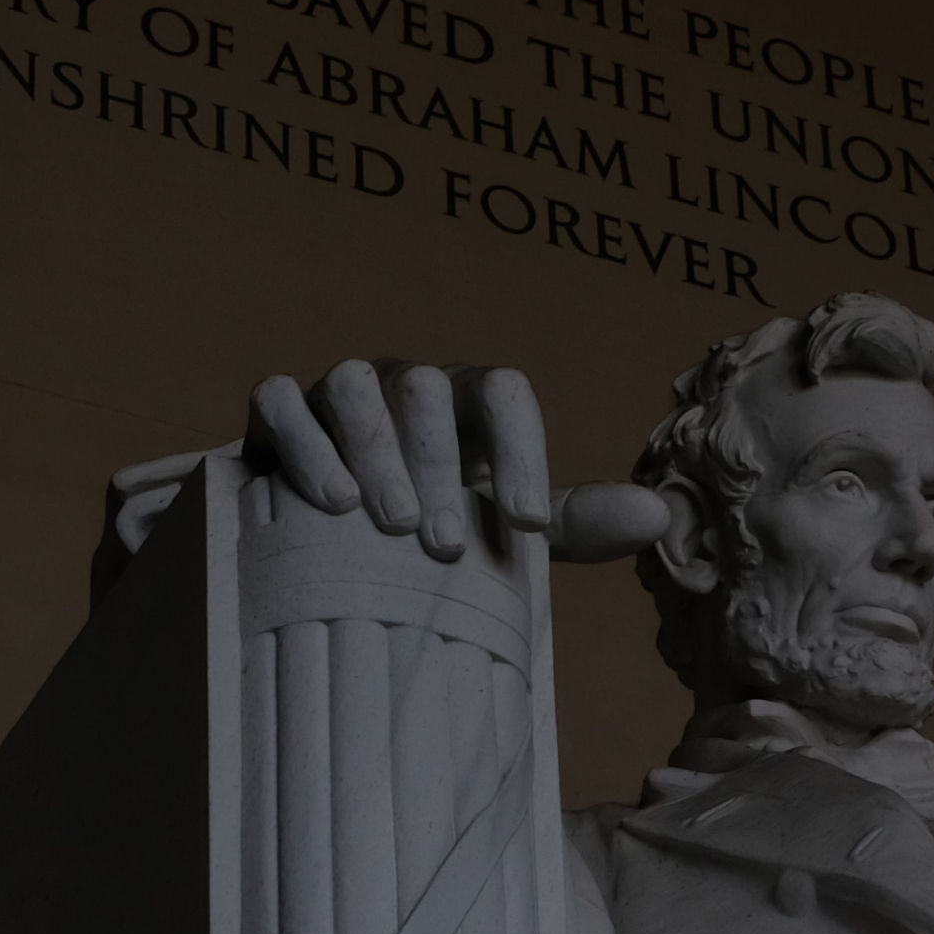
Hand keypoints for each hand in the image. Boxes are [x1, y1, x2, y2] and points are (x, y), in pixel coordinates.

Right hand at [106, 362, 683, 573]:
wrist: (316, 549)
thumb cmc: (424, 537)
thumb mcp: (499, 530)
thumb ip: (572, 523)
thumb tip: (661, 517)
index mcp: (466, 408)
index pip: (504, 393)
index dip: (524, 450)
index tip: (530, 527)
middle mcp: (403, 388)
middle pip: (428, 387)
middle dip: (438, 463)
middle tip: (441, 546)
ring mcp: (334, 394)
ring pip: (355, 384)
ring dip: (374, 449)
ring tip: (386, 526)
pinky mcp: (271, 416)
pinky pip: (280, 401)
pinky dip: (304, 443)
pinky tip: (328, 501)